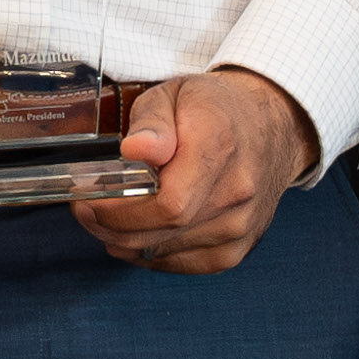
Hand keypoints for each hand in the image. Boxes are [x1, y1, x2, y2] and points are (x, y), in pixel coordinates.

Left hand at [81, 68, 318, 272]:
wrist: (271, 127)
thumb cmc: (215, 108)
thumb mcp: (174, 94)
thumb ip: (152, 121)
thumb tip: (135, 150)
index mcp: (219, 146)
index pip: (168, 203)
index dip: (119, 211)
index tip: (87, 199)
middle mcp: (237, 192)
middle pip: (162, 232)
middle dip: (111, 226)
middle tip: (86, 209)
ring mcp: (241, 226)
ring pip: (165, 252)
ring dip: (126, 240)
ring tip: (111, 215)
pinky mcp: (237, 248)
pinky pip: (181, 263)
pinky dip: (151, 251)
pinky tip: (141, 231)